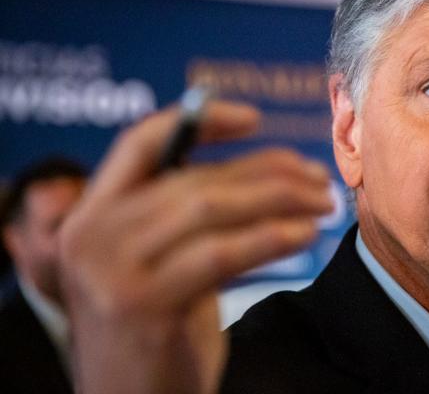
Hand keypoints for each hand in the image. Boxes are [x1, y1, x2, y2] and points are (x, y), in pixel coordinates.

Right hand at [60, 100, 333, 393]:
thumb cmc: (156, 324)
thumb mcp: (156, 259)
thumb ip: (184, 211)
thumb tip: (270, 166)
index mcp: (91, 213)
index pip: (141, 142)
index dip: (199, 122)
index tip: (253, 119)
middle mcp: (91, 235)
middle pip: (193, 179)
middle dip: (267, 171)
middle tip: (318, 177)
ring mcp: (112, 271)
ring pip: (211, 209)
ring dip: (279, 200)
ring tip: (323, 204)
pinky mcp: (144, 305)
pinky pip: (222, 254)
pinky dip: (271, 237)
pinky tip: (305, 235)